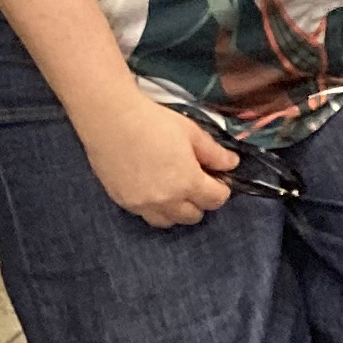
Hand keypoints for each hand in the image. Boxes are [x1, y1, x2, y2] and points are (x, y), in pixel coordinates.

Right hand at [81, 88, 242, 227]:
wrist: (111, 121)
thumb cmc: (154, 122)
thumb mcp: (192, 133)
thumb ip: (214, 153)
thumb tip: (231, 164)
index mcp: (187, 183)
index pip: (215, 200)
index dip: (222, 189)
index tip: (219, 178)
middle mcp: (166, 200)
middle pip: (193, 216)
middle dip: (201, 201)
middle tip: (198, 181)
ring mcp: (142, 204)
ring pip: (169, 221)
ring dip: (178, 210)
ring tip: (176, 189)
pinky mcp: (123, 202)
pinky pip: (146, 215)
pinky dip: (156, 208)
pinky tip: (154, 189)